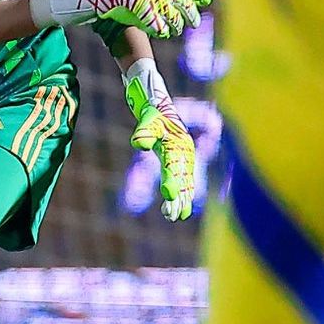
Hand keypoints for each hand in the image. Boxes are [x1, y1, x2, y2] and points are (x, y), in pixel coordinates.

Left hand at [127, 90, 196, 221]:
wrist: (162, 107)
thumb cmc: (154, 114)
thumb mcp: (149, 120)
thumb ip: (145, 132)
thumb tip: (138, 143)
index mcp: (177, 146)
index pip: (173, 168)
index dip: (171, 182)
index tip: (167, 196)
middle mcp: (184, 155)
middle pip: (181, 180)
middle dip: (177, 198)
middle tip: (171, 216)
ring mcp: (185, 159)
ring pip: (185, 183)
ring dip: (181, 200)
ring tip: (173, 217)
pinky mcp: (182, 163)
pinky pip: (185, 182)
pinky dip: (184, 195)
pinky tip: (181, 209)